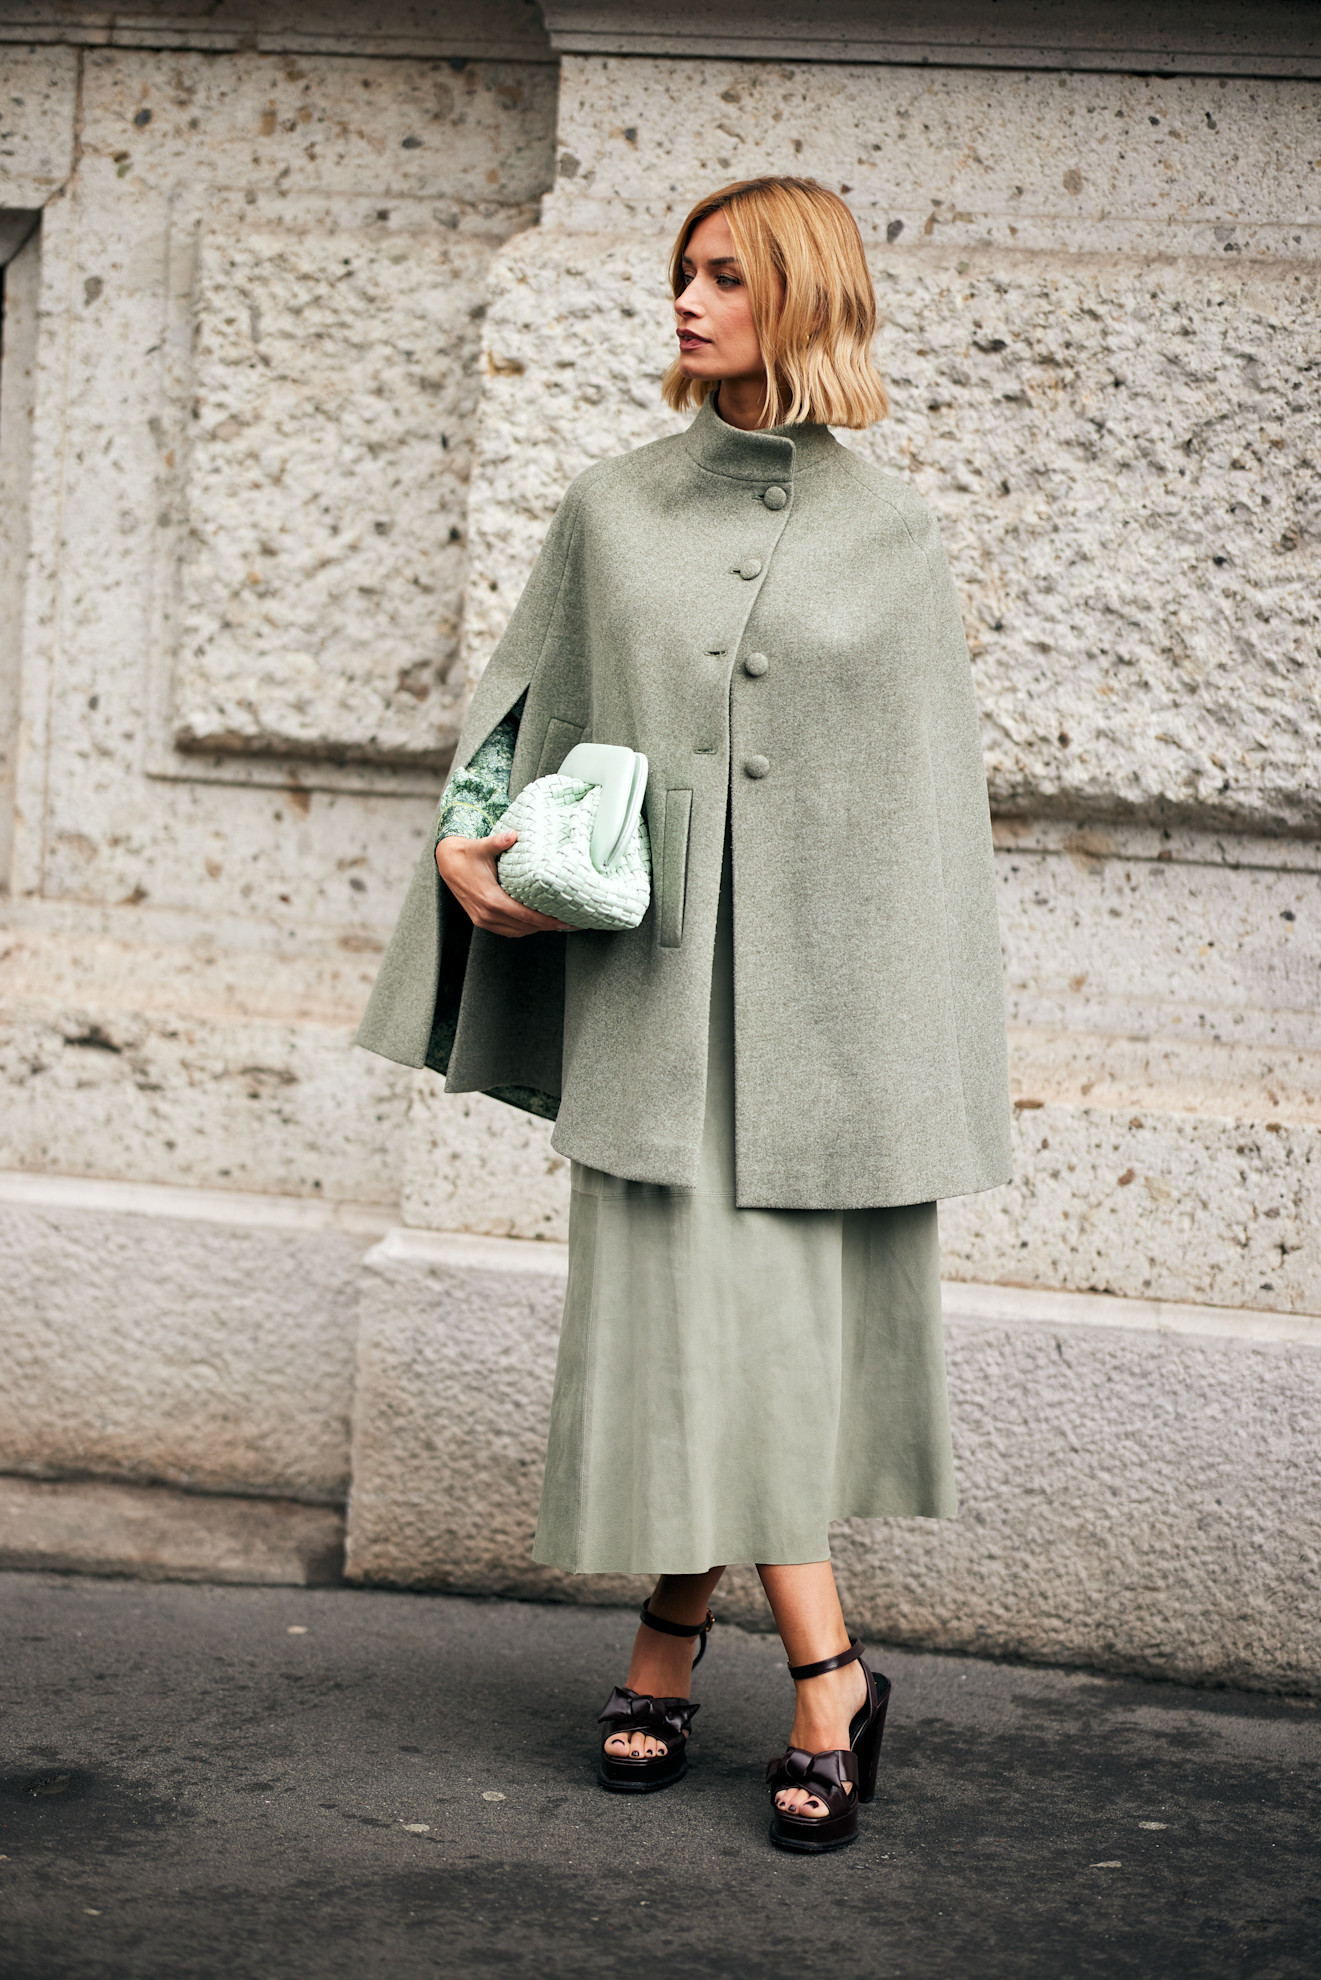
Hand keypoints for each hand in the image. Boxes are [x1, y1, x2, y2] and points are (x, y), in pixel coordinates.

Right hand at [435, 831, 570, 938]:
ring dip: (536, 929)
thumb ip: (498, 842)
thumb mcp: (482, 846)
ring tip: (557, 923)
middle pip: (525, 927)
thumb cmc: (467, 854)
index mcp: (491, 900)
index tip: (565, 921)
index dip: (547, 921)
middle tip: (570, 922)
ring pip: (517, 931)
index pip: (525, 916)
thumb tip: (513, 835)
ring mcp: (483, 920)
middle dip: (548, 926)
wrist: (447, 863)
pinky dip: (523, 928)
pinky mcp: (481, 920)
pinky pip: (507, 930)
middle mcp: (487, 914)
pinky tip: (536, 922)